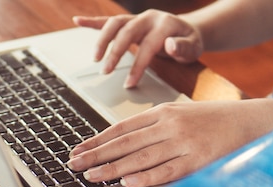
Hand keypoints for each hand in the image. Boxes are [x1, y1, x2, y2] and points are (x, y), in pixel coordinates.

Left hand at [67, 100, 270, 186]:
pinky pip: (168, 170)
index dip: (97, 140)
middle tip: (74, 164)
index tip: (77, 150)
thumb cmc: (213, 121)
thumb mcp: (180, 116)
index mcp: (163, 112)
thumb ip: (152, 129)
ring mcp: (184, 143)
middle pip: (125, 142)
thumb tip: (119, 147)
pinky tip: (128, 182)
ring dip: (113, 168)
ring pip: (141, 157)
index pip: (121, 128)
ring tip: (92, 176)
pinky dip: (147, 177)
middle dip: (96, 154)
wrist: (253, 121)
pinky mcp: (199, 160)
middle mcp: (170, 125)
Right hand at [73, 10, 202, 87]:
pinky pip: (109, 20)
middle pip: (127, 32)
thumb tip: (169, 45)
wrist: (188, 30)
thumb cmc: (189, 42)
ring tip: (95, 58)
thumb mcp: (194, 47)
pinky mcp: (129, 21)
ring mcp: (137, 17)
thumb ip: (183, 47)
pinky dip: (93, 21)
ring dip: (102, 40)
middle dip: (115, 52)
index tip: (129, 83)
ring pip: (115, 23)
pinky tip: (78, 21)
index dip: (137, 65)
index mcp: (165, 24)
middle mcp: (148, 17)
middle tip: (105, 71)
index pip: (147, 46)